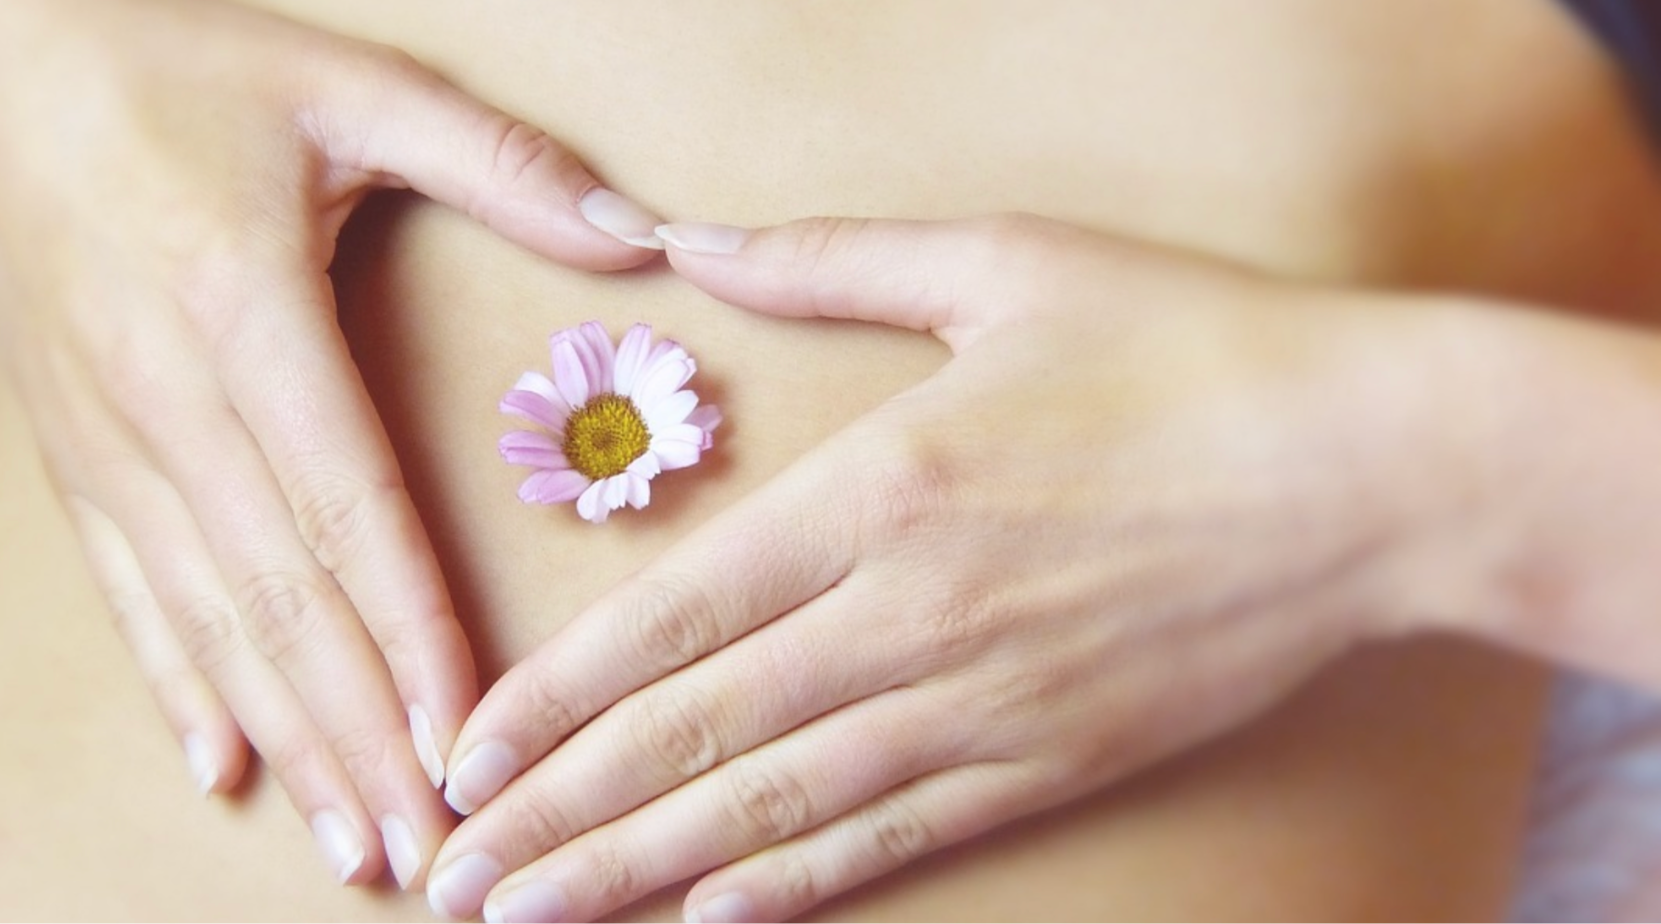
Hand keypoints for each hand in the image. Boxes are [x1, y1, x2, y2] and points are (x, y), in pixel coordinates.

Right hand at [0, 0, 663, 887]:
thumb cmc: (184, 75)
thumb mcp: (347, 83)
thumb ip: (498, 163)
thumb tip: (640, 236)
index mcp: (243, 309)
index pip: (346, 505)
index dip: (410, 632)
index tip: (465, 738)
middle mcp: (165, 395)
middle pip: (279, 595)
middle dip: (361, 732)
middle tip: (430, 846)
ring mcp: (107, 438)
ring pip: (209, 617)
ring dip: (286, 738)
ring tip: (354, 841)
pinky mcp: (75, 459)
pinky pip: (129, 593)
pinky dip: (179, 686)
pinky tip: (224, 768)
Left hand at [426, 214, 1507, 919]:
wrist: (1372, 468)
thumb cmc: (1188, 347)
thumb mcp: (1003, 263)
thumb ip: (829, 256)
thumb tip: (690, 236)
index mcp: (879, 488)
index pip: (674, 618)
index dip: (555, 698)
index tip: (466, 754)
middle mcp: (910, 614)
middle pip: (695, 733)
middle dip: (559, 815)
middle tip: (455, 877)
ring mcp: (983, 703)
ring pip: (777, 806)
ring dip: (642, 870)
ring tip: (537, 918)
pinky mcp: (1054, 758)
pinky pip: (898, 836)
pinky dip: (796, 882)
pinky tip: (714, 917)